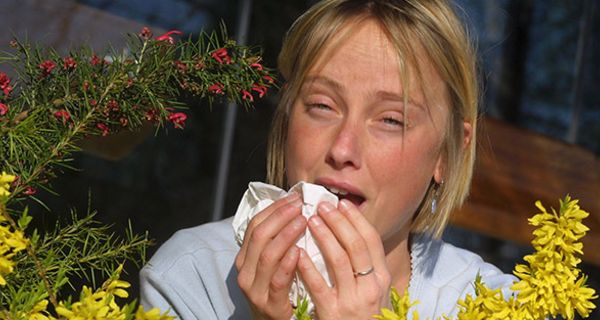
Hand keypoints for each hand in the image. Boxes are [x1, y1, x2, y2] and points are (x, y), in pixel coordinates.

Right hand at [235, 193, 305, 319]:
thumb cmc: (278, 290)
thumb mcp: (272, 264)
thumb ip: (278, 241)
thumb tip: (294, 208)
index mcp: (244, 257)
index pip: (255, 224)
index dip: (274, 209)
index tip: (293, 197)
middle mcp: (244, 271)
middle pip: (259, 235)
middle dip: (280, 216)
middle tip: (300, 205)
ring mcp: (254, 288)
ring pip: (267, 255)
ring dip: (286, 234)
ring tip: (303, 221)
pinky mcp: (269, 304)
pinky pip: (277, 280)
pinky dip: (287, 263)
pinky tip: (299, 251)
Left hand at [297, 199, 390, 318]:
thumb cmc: (363, 315)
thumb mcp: (372, 290)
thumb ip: (364, 266)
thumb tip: (348, 232)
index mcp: (381, 278)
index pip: (372, 241)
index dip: (357, 219)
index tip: (342, 203)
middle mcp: (371, 287)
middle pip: (356, 245)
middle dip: (339, 221)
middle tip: (323, 205)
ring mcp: (352, 300)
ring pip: (339, 260)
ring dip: (324, 236)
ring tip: (310, 220)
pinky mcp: (333, 313)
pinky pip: (319, 286)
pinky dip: (308, 267)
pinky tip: (297, 253)